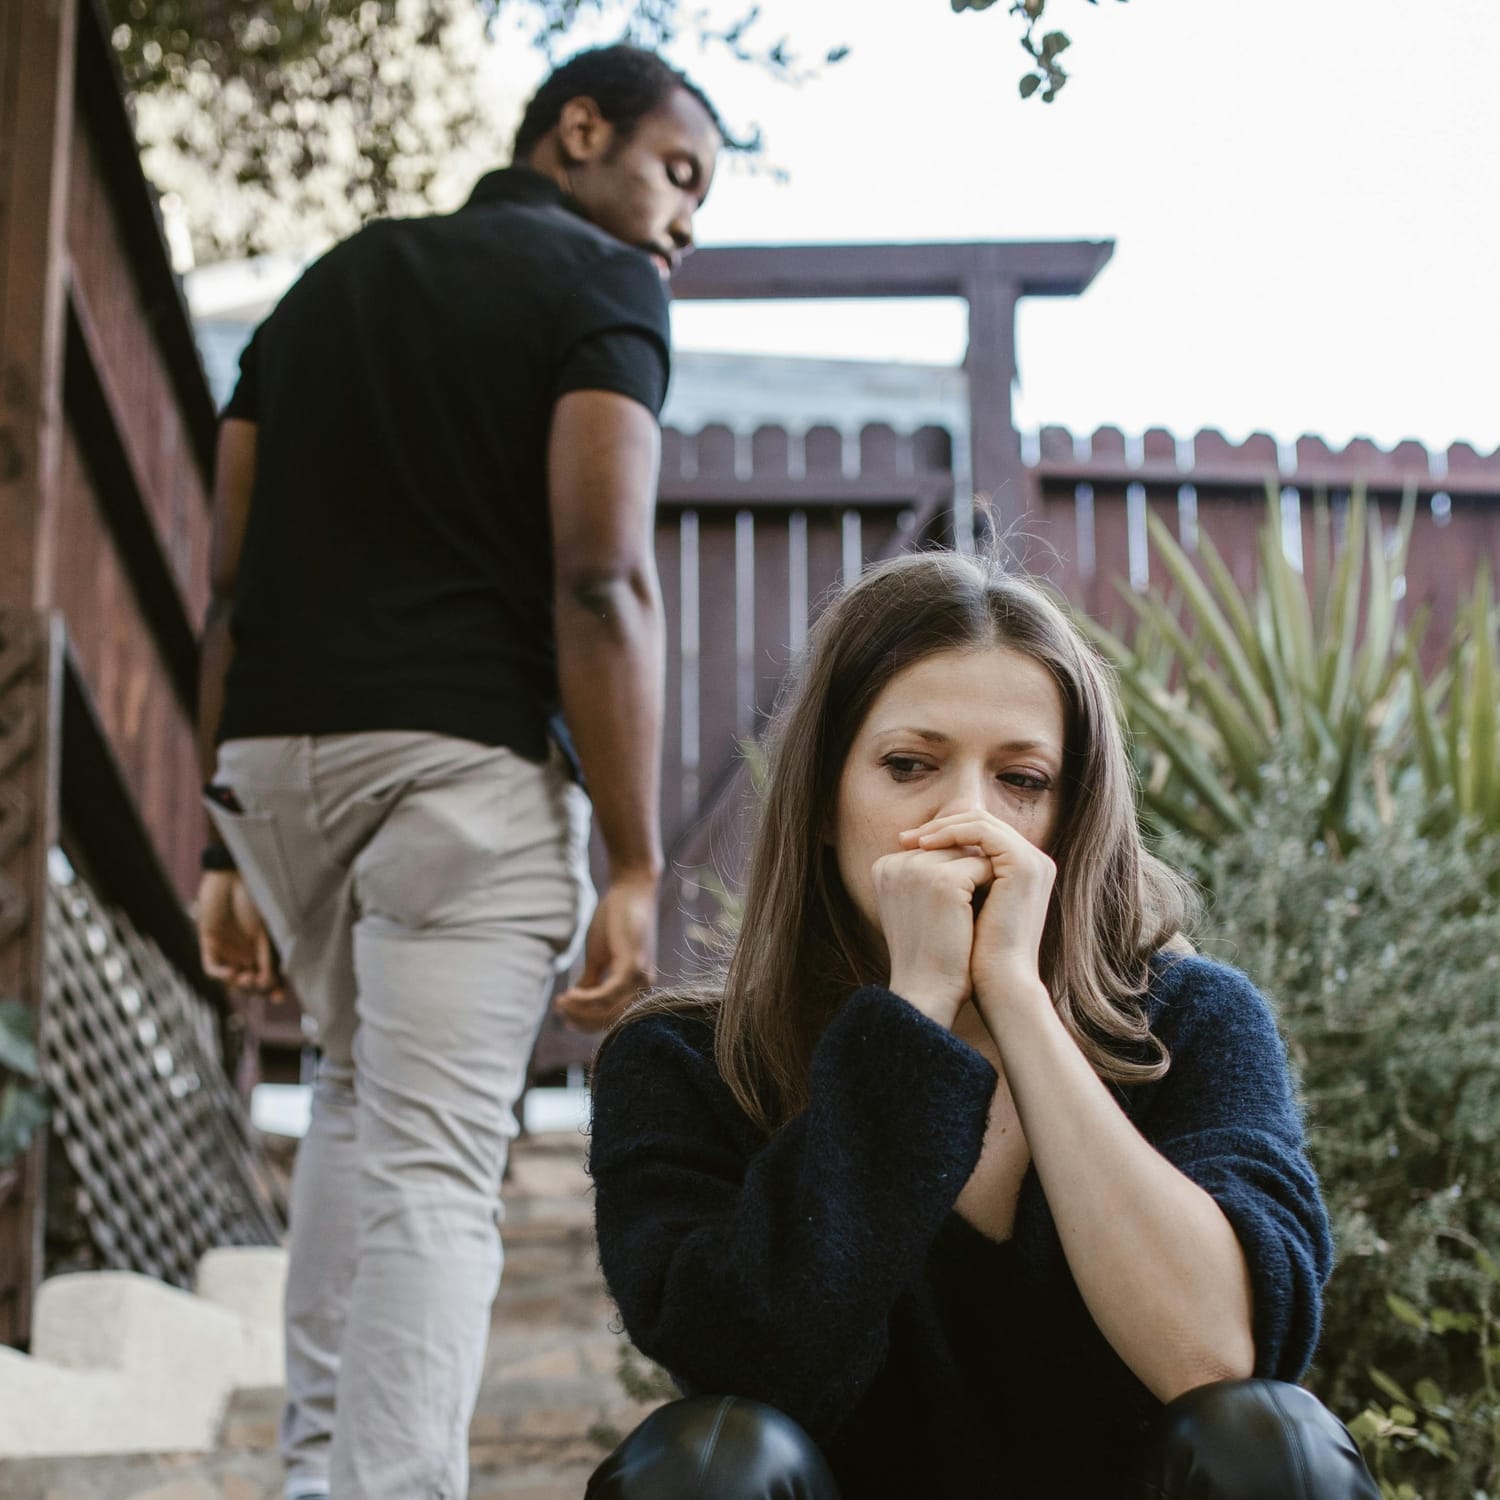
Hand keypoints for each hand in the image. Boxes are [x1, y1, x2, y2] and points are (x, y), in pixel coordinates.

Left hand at [195, 871, 282, 997]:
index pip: (270, 976)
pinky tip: (231, 974)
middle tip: (258, 982)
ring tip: (244, 978)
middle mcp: (246, 952)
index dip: (274, 989)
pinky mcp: (209, 944)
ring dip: (239, 985)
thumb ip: (269, 953)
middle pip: (251, 983)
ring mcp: (228, 949)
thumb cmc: (254, 895)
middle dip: (256, 989)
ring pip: (232, 981)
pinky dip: (221, 976)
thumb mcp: (266, 927)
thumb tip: (274, 981)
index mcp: (264, 948)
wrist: (231, 875)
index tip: (279, 997)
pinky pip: (212, 968)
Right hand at [555, 871, 658, 1031]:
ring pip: (607, 1009)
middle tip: (559, 1010)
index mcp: (636, 987)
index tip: (564, 1017)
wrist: (630, 891)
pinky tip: (570, 994)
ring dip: (580, 1010)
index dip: (586, 1021)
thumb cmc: (615, 921)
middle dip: (581, 1018)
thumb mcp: (599, 957)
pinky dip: (587, 998)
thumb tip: (575, 1000)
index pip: (610, 1017)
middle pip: (608, 1018)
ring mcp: (640, 977)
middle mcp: (642, 986)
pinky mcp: (633, 965)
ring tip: (561, 1002)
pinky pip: (608, 993)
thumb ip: (591, 980)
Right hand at [872, 845, 993, 1027]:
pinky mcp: (943, 881)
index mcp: (885, 866)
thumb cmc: (929, 952)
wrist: (927, 992)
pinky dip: (991, 887)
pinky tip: (984, 912)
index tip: (953, 906)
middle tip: (969, 910)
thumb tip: (969, 844)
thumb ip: (929, 871)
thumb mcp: (917, 904)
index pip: (934, 847)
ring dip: (981, 878)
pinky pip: (983, 866)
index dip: (954, 873)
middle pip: (951, 847)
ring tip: (976, 911)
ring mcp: (918, 869)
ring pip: (968, 853)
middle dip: (969, 872)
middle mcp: (895, 862)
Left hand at [900, 809, 1054, 1009]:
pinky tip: (926, 846)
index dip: (943, 834)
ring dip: (942, 827)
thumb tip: (918, 856)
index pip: (979, 834)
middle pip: (980, 822)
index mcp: (1021, 870)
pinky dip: (952, 833)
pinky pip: (983, 831)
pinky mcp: (1024, 865)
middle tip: (904, 838)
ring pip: (980, 821)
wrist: (999, 982)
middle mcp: (1032, 861)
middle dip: (939, 826)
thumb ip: (954, 878)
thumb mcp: (961, 906)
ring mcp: (1032, 861)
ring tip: (912, 841)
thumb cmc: (975, 954)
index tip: (908, 845)